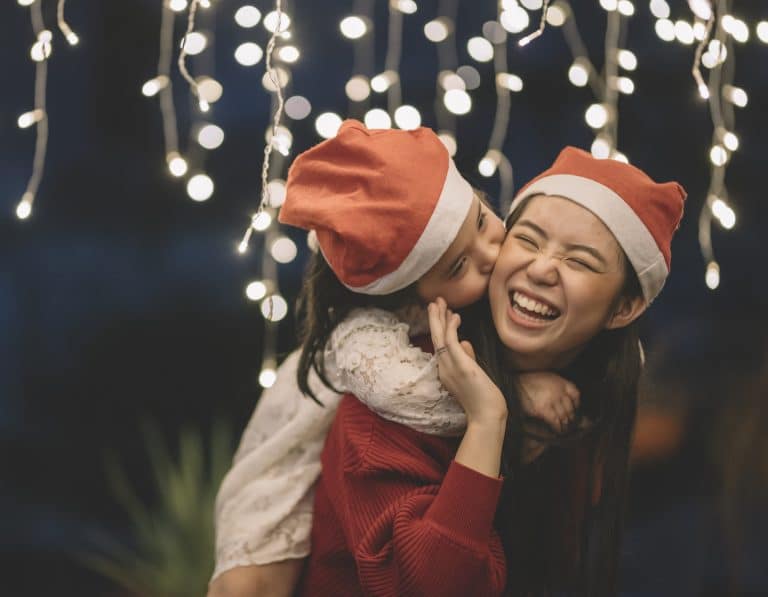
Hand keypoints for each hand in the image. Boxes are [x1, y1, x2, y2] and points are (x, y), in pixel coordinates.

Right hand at [428, 298, 506, 424]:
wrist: (486, 416)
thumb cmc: (483, 399)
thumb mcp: (473, 374)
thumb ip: (468, 357)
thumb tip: (465, 342)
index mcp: (446, 370)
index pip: (440, 344)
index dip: (441, 327)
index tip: (444, 313)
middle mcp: (444, 368)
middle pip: (436, 338)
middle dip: (435, 318)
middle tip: (435, 302)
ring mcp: (450, 367)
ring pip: (440, 337)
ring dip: (439, 318)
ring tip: (439, 302)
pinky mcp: (460, 366)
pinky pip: (451, 342)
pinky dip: (451, 328)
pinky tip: (455, 316)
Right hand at [518, 371, 579, 433]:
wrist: (512, 386)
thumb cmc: (526, 382)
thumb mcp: (544, 377)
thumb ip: (555, 385)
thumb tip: (563, 398)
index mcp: (559, 381)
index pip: (575, 393)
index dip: (576, 403)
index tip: (575, 409)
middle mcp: (558, 390)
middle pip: (570, 407)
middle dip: (571, 417)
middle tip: (570, 424)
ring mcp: (551, 399)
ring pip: (564, 416)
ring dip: (565, 424)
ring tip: (564, 430)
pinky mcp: (543, 409)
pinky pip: (555, 421)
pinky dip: (557, 428)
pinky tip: (557, 431)